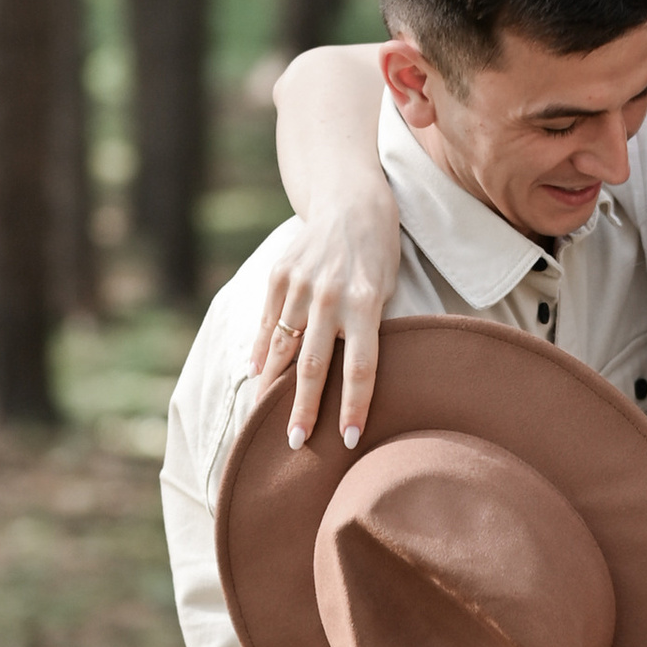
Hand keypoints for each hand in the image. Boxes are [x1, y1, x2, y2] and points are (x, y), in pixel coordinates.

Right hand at [252, 190, 400, 447]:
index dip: (354, 406)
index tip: (348, 439)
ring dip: (274, 387)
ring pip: (283, 347)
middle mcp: (330, 296)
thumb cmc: (378, 254)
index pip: (360, 367)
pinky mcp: (279, 275)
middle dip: (304, 409)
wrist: (350, 201)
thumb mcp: (386, 289)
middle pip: (314, 365)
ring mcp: (300, 285)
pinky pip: (268, 322)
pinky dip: (263, 351)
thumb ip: (370, 329)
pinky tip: (259, 377)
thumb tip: (350, 378)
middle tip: (295, 444)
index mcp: (365, 302)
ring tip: (265, 419)